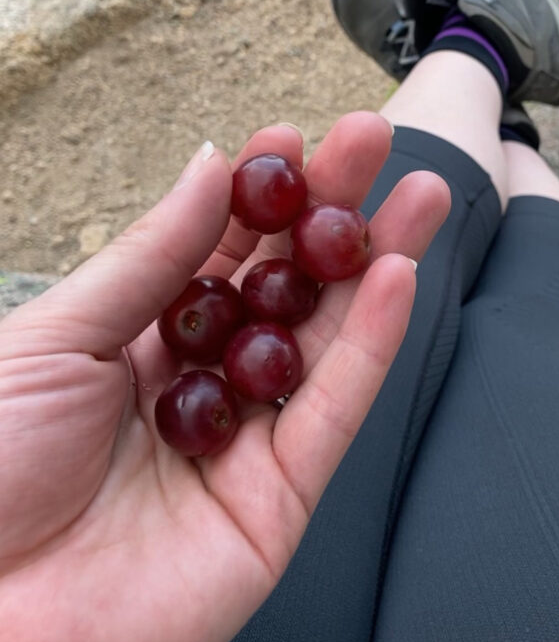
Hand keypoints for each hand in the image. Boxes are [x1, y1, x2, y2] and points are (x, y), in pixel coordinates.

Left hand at [0, 112, 449, 641]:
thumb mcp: (58, 338)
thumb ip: (151, 255)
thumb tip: (212, 167)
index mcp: (138, 341)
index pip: (218, 253)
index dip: (258, 196)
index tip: (289, 140)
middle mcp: (200, 383)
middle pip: (284, 285)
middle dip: (331, 212)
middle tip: (375, 140)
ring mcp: (244, 442)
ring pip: (325, 339)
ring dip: (375, 263)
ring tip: (418, 193)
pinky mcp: (277, 501)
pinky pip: (333, 413)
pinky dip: (371, 344)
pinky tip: (396, 276)